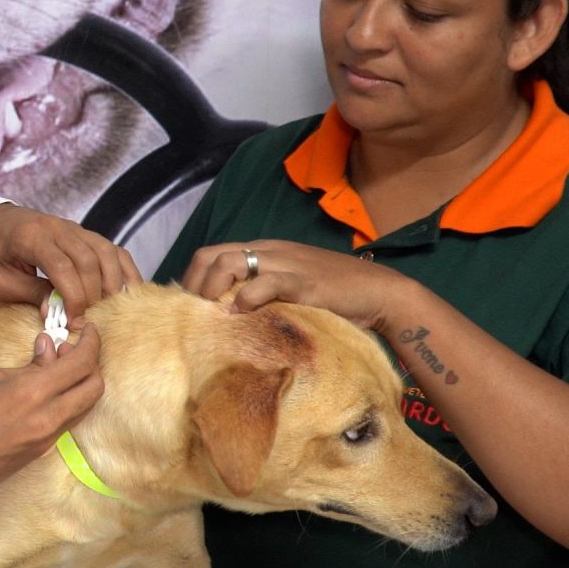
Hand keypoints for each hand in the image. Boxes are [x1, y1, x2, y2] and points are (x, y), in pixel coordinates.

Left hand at [0, 204, 138, 323]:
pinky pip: (112, 248)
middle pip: (89, 260)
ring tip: (111, 308)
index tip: (75, 321)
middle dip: (93, 294)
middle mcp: (57, 228)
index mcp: (31, 238)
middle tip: (90, 319)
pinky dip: (124, 269)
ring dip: (113, 282)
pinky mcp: (85, 233)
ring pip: (106, 252)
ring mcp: (74, 228)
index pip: (62, 267)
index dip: (73, 297)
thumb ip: (30, 294)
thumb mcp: (1, 281)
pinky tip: (128, 290)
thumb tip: (55, 314)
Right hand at [0, 326, 105, 496]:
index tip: (89, 330)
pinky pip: (69, 420)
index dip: (92, 343)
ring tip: (57, 368)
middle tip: (70, 350)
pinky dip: (69, 400)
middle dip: (92, 364)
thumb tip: (49, 348)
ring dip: (81, 384)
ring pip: (86, 406)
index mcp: (33, 392)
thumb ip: (27, 365)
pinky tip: (49, 390)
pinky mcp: (44, 449)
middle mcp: (49, 416)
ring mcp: (49, 437)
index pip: (81, 363)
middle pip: (95, 387)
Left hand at [180, 239, 412, 332]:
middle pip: (212, 255)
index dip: (193, 279)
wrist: (378, 292)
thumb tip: (231, 316)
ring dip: (213, 288)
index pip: (211, 253)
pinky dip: (247, 297)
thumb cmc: (334, 295)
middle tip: (195, 313)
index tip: (189, 307)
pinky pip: (266, 282)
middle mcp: (269, 251)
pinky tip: (241, 314)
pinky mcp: (303, 282)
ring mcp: (286, 263)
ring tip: (212, 314)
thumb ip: (263, 293)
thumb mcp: (290, 289)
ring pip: (231, 261)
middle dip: (195, 284)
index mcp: (264, 251)